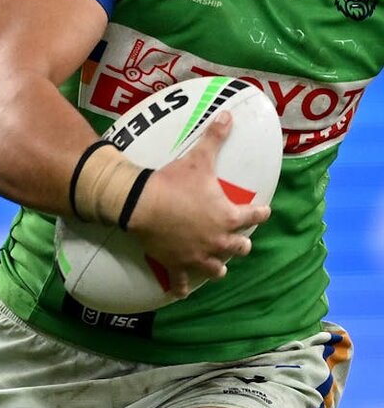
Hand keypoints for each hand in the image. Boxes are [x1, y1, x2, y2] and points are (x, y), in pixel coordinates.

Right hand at [128, 111, 270, 298]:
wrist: (143, 204)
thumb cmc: (175, 182)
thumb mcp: (199, 158)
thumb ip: (215, 138)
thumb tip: (228, 114)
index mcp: (228, 217)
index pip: (253, 216)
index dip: (261, 213)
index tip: (264, 212)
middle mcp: (218, 240)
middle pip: (239, 248)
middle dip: (240, 245)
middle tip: (239, 242)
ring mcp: (198, 256)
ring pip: (217, 270)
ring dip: (219, 268)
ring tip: (219, 267)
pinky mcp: (177, 265)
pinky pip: (182, 282)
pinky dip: (182, 288)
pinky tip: (183, 293)